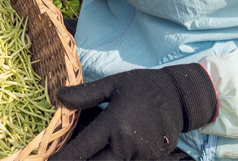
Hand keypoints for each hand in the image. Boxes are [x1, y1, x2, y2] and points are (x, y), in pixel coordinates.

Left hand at [51, 64, 217, 159]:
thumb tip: (58, 97)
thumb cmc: (142, 87)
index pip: (82, 150)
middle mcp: (127, 146)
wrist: (179, 97)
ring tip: (82, 155)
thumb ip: (86, 95)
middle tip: (62, 160)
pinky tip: (104, 154)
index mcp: (114, 125)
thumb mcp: (113, 84)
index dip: (63, 160)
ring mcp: (141, 157)